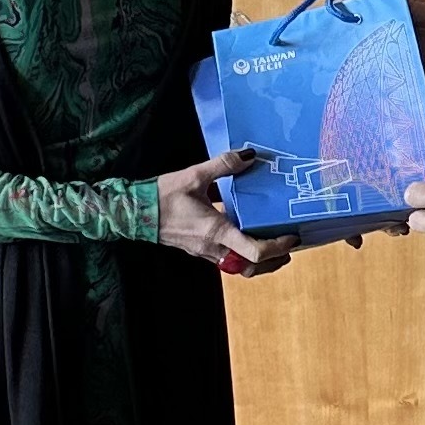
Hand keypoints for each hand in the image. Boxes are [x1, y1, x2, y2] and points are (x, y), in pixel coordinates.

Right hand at [157, 151, 297, 275]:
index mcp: (216, 232)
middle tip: (289, 247)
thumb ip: (223, 165)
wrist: (133, 212)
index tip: (291, 237)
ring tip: (273, 247)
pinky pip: (227, 261)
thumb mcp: (194, 175)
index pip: (254, 252)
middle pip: (251, 268)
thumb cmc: (161, 196)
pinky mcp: (199, 251)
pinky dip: (242, 255)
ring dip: (258, 263)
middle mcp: (213, 248)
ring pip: (239, 268)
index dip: (277, 248)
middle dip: (273, 261)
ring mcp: (205, 253)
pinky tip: (247, 236)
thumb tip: (248, 155)